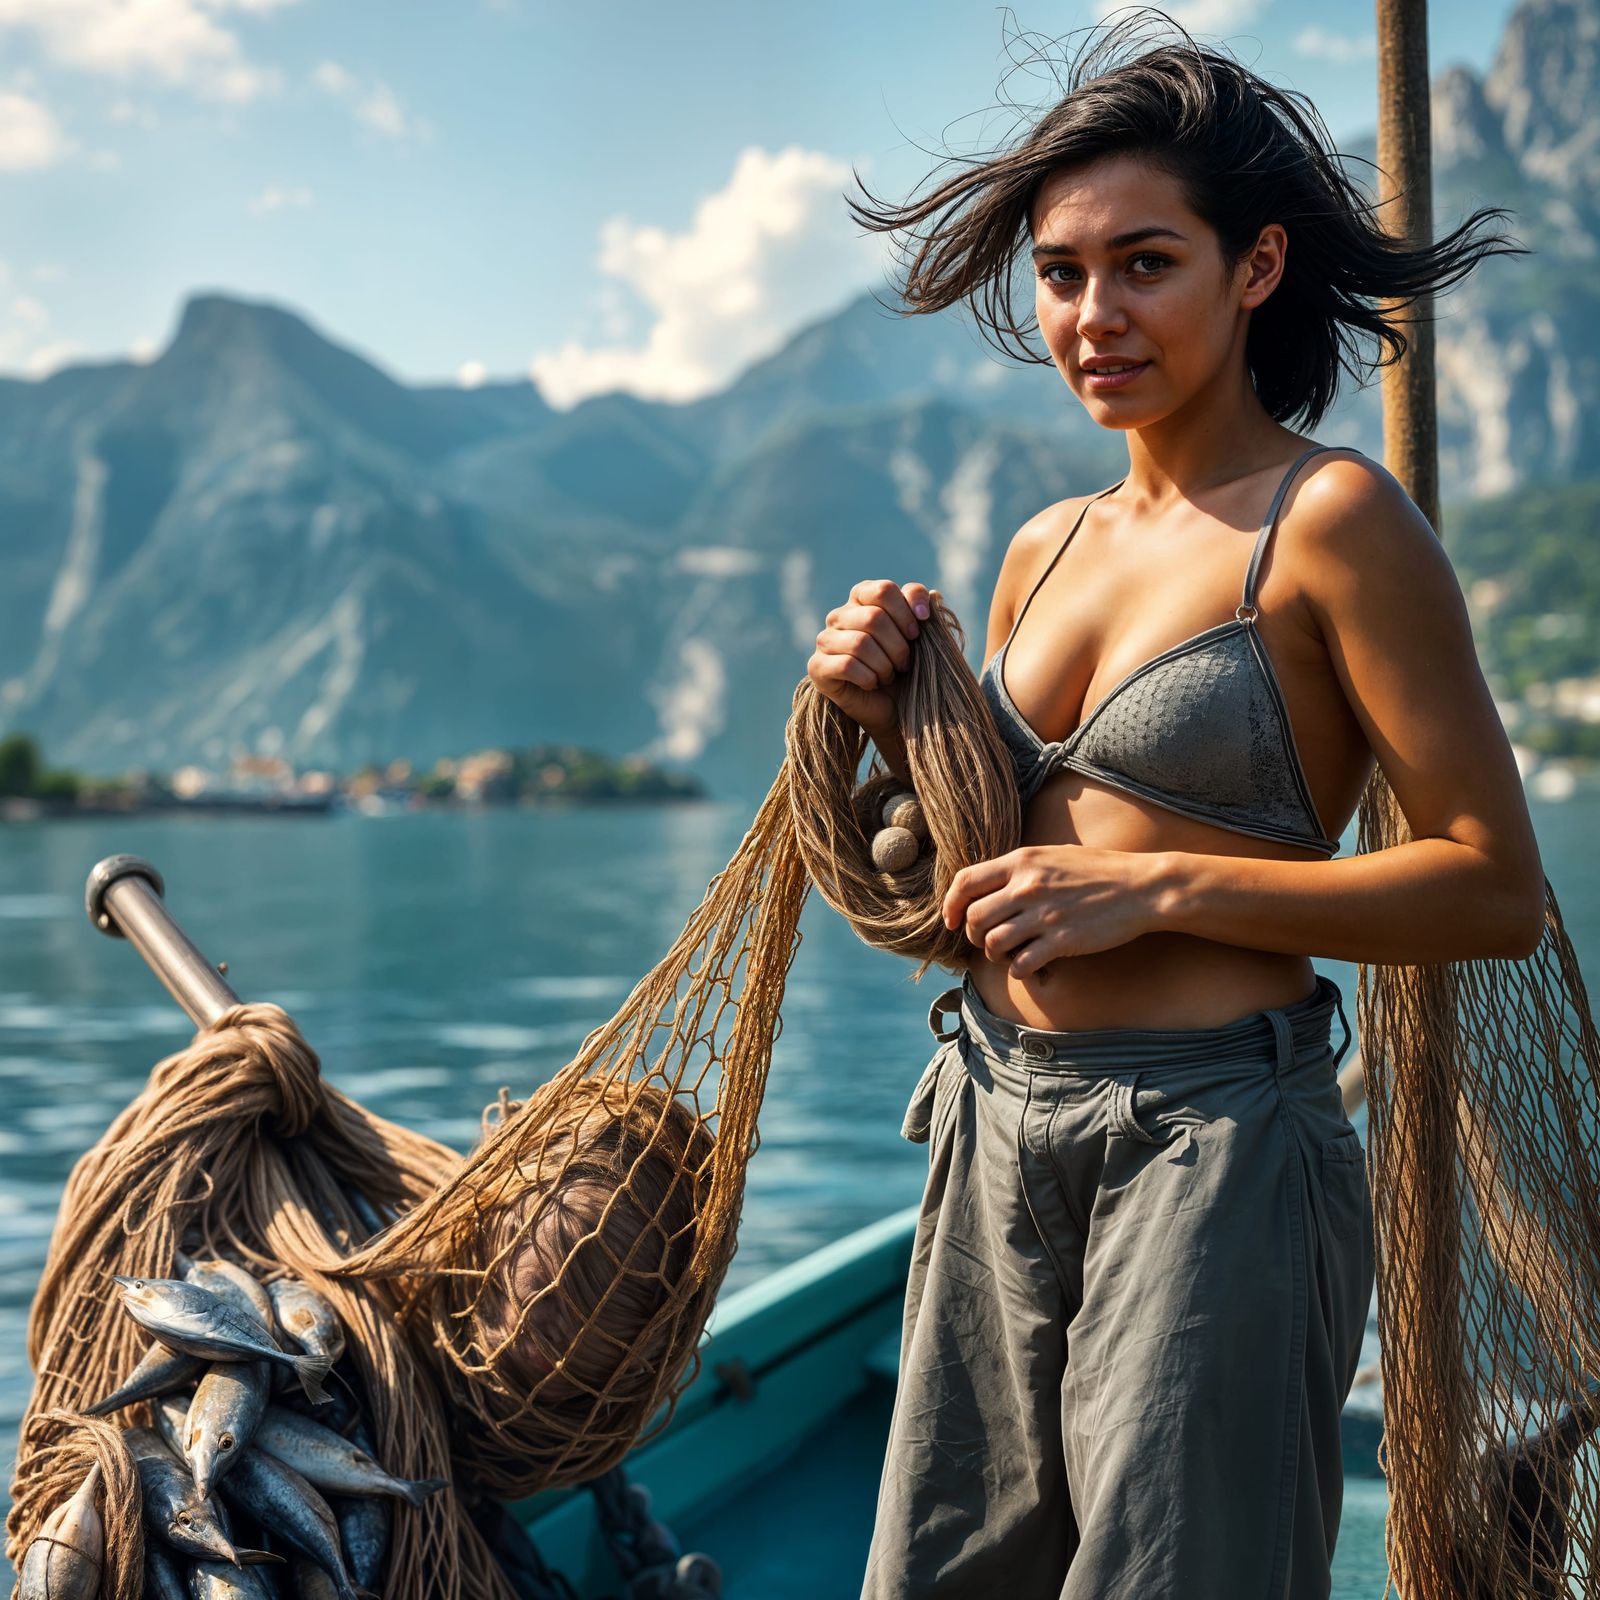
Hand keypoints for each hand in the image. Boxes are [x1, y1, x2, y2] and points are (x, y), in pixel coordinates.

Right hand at [807, 578, 936, 737]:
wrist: (893, 708)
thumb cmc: (906, 667)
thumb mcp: (922, 635)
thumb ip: (924, 609)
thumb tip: (933, 594)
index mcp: (862, 598)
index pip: (884, 590)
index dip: (906, 613)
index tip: (917, 634)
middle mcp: (839, 615)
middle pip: (873, 617)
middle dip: (898, 646)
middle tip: (904, 664)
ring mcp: (825, 640)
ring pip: (860, 643)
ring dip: (884, 665)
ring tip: (888, 676)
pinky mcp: (818, 667)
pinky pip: (847, 665)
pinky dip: (868, 678)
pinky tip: (872, 684)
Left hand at [941, 845, 1165, 974]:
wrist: (1141, 887)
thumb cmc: (1099, 870)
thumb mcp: (1053, 855)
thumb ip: (1020, 868)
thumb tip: (990, 885)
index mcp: (1022, 861)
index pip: (965, 882)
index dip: (951, 904)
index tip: (951, 920)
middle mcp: (1027, 886)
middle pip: (975, 918)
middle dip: (974, 935)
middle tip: (987, 941)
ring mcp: (1043, 914)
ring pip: (993, 943)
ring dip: (994, 954)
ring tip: (1009, 953)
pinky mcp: (1061, 940)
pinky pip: (1020, 964)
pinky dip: (1018, 970)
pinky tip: (1029, 965)